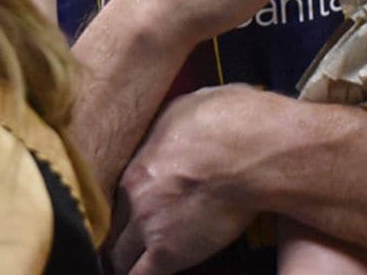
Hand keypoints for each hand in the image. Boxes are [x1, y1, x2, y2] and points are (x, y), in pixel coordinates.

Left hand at [109, 85, 281, 274]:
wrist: (249, 150)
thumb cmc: (229, 121)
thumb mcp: (190, 107)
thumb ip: (174, 128)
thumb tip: (179, 128)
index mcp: (139, 163)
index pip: (122, 195)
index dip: (131, 206)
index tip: (140, 212)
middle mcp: (135, 195)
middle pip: (117, 225)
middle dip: (125, 236)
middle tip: (134, 245)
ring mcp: (149, 226)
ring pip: (122, 256)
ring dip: (129, 261)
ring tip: (139, 266)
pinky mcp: (168, 253)